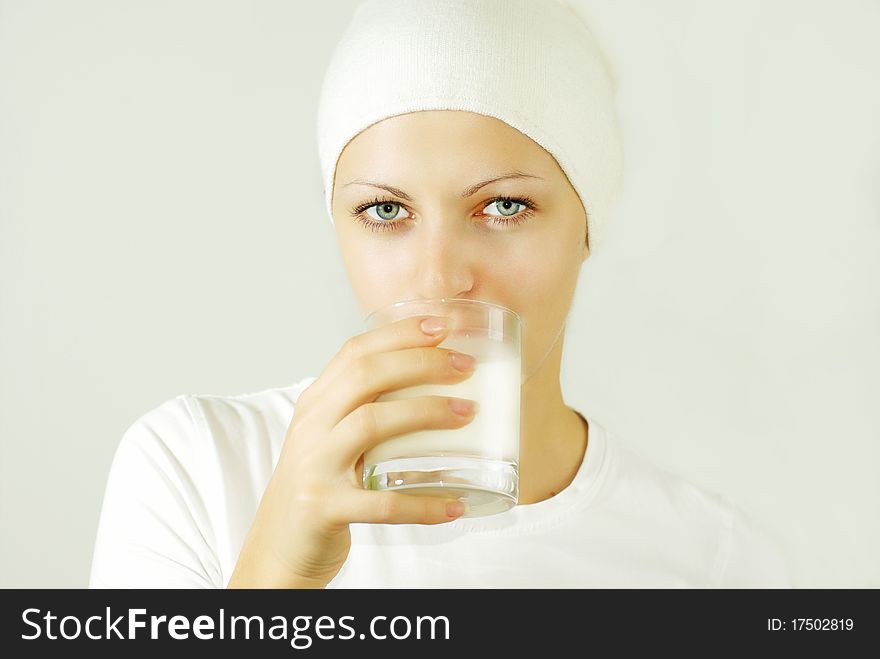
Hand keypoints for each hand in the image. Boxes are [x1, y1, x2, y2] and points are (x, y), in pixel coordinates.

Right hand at [227, 314, 476, 587]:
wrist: (280, 545)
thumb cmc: (322, 485)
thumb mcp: (333, 437)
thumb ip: (366, 409)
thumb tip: (435, 382)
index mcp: (316, 403)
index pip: (354, 351)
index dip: (399, 333)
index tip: (442, 326)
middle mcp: (311, 427)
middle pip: (365, 376)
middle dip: (420, 363)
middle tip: (465, 367)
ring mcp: (314, 466)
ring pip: (371, 424)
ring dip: (425, 411)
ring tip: (467, 413)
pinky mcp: (323, 507)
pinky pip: (381, 503)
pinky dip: (422, 504)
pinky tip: (454, 505)